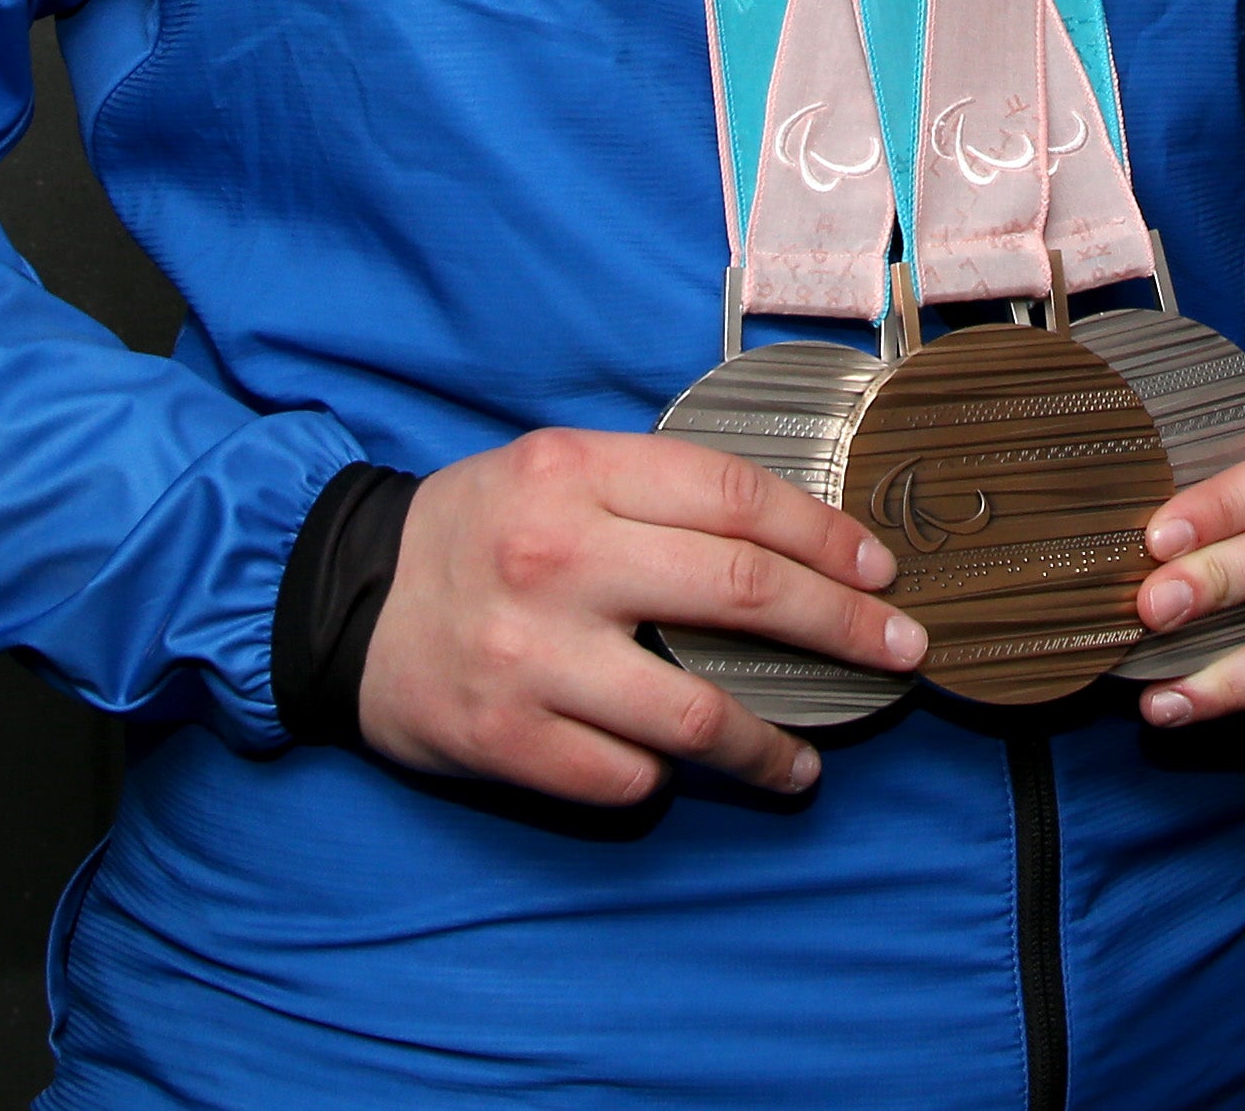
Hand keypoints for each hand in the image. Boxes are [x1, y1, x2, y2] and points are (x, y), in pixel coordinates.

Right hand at [357, 427, 926, 804]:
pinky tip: (678, 770)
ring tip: (804, 761)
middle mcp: (559, 558)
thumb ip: (656, 491)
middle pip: (743, 594)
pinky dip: (664, 775)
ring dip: (771, 744)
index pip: (736, 497)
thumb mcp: (556, 468)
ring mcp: (532, 655)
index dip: (825, 538)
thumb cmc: (478, 531)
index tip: (881, 572)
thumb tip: (796, 538)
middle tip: (900, 654)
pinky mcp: (508, 739)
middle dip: (844, 629)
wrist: (344, 602)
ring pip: (696, 711)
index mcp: (575, 473)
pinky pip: (626, 774)